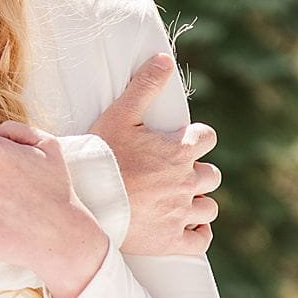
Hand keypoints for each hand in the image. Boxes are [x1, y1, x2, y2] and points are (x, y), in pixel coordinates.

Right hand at [90, 52, 219, 256]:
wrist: (85, 203)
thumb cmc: (100, 157)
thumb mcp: (119, 115)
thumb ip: (144, 86)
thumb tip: (164, 58)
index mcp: (180, 151)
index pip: (208, 139)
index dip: (195, 140)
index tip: (178, 145)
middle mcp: (187, 181)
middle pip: (212, 175)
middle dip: (196, 174)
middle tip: (170, 176)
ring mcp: (182, 212)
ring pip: (208, 207)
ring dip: (196, 203)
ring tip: (173, 202)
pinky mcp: (173, 239)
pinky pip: (201, 238)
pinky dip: (196, 232)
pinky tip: (182, 227)